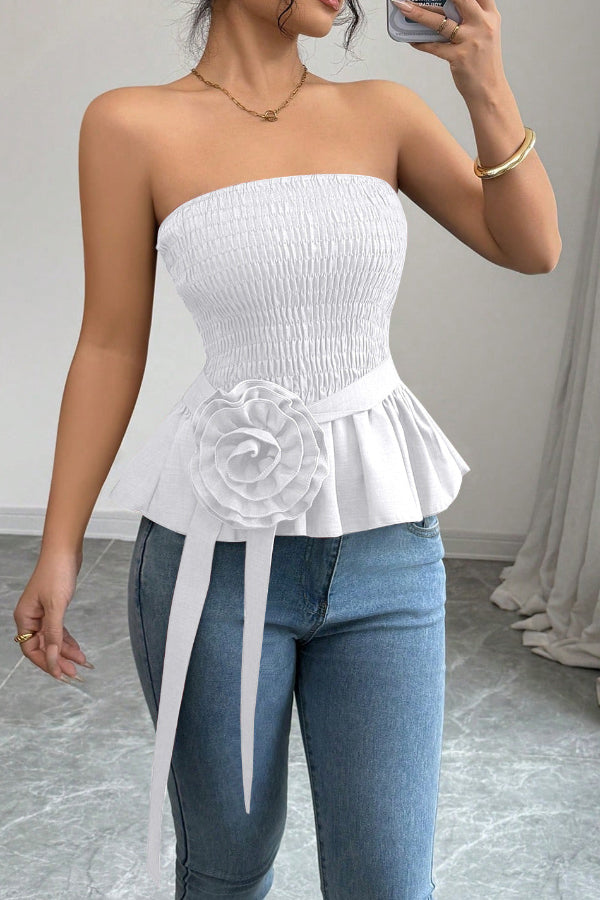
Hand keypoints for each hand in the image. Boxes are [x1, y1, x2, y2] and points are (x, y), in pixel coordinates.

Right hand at [13, 552, 92, 682]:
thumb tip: (52, 658)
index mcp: (25, 617)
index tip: (61, 674)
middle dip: (59, 660)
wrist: (65, 550)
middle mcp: (31, 617)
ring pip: (53, 639)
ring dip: (66, 652)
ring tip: (82, 663)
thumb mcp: (56, 606)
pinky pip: (59, 630)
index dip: (46, 663)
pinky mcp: (54, 607)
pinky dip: (68, 640)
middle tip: (76, 672)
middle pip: (43, 647)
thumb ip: (54, 635)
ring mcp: (43, 613)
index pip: (31, 649)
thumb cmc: (57, 573)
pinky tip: (78, 649)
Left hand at [392, 0, 504, 101]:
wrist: (489, 90)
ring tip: (403, 7)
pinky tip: (410, 38)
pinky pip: (433, 47)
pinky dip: (420, 42)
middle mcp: (483, 24)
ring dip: (418, 13)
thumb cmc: (482, 61)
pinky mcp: (459, 58)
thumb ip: (470, 17)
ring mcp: (471, 41)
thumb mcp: (484, 33)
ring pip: (440, 22)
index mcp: (490, 15)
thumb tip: (441, 6)